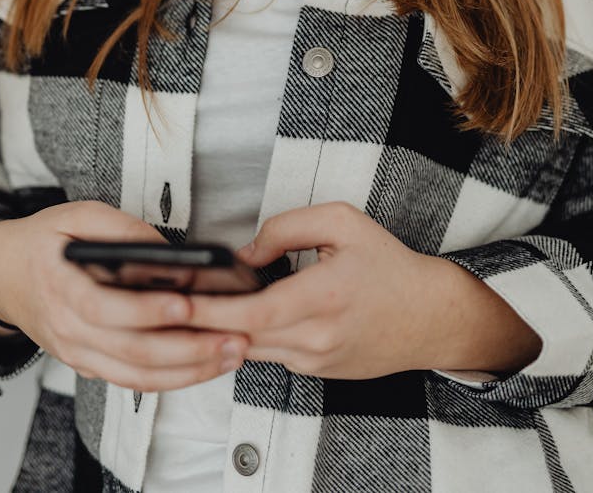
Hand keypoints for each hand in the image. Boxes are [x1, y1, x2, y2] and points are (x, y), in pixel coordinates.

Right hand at [0, 202, 247, 390]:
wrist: (0, 275)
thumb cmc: (42, 242)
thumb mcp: (75, 216)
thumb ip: (119, 227)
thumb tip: (165, 248)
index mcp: (61, 289)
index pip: (106, 309)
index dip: (147, 311)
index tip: (187, 304)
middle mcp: (68, 331)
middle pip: (131, 352)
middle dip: (188, 349)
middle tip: (232, 337)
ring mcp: (78, 355)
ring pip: (137, 377)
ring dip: (189, 371)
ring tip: (231, 354)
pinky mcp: (89, 365)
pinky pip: (133, 382)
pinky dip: (172, 379)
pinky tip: (205, 365)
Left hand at [186, 202, 437, 379]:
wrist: (429, 315)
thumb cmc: (388, 265)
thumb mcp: (342, 222)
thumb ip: (286, 228)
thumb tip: (245, 254)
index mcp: (323, 296)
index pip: (253, 312)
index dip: (211, 309)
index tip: (178, 301)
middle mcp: (317, 336)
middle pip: (242, 336)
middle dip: (200, 321)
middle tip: (163, 304)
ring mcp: (316, 360)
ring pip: (253, 348)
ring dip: (222, 331)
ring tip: (189, 307)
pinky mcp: (317, 371)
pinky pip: (272, 353)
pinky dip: (251, 336)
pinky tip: (236, 317)